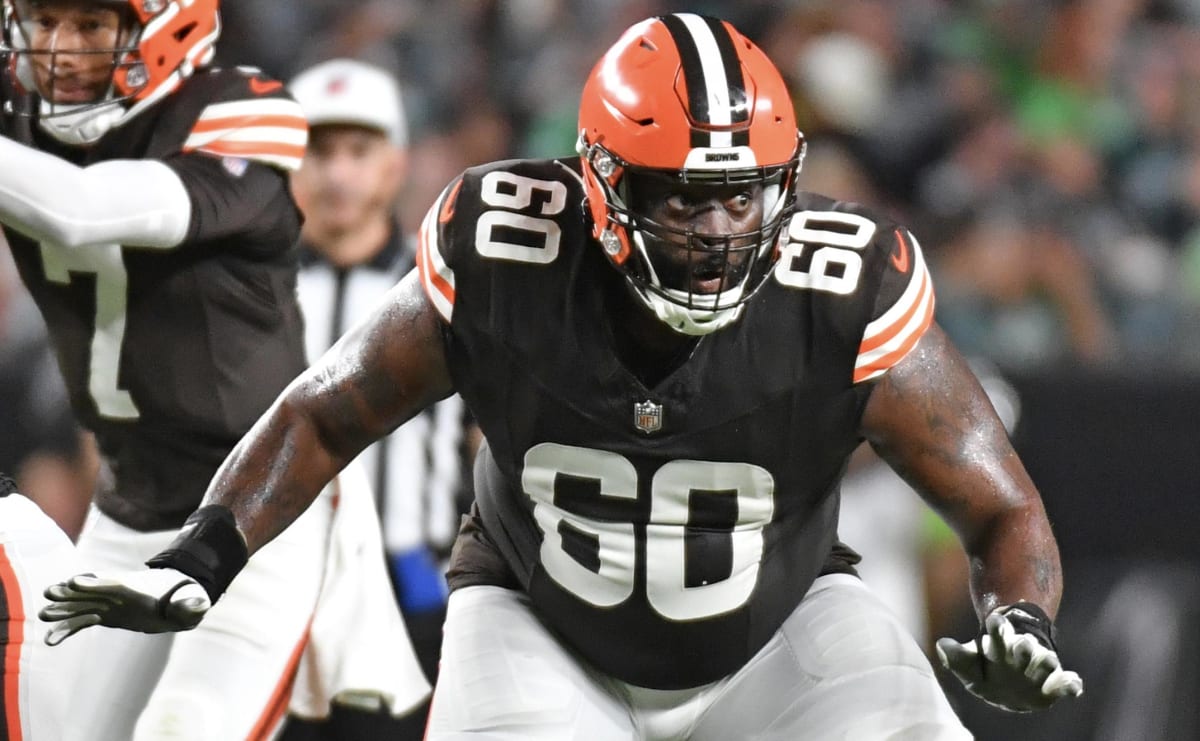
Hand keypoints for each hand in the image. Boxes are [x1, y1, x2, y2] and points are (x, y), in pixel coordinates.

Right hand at [39, 567, 210, 645]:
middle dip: (72, 593)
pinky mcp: (106, 615)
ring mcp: (110, 603)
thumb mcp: (192, 601)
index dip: (96, 582)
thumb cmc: (185, 597)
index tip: (76, 581)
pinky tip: (51, 640)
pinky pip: (83, 621)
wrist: (177, 599)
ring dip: (64, 611)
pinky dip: (68, 629)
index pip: (114, 583)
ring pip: (82, 606)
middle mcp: (119, 592)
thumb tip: (200, 605)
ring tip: (43, 617)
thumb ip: (192, 604)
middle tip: (50, 593)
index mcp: (137, 587)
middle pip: (92, 591)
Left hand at [936, 603, 1082, 711]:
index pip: (997, 631)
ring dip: (1046, 661)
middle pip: (1024, 647)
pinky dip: (1071, 685)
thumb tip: (941, 644)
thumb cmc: (989, 670)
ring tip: (1048, 660)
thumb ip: (956, 657)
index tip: (994, 621)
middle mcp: (1021, 654)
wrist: (1011, 686)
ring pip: (1046, 662)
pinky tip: (1074, 687)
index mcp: (999, 645)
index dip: (997, 626)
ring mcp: (1039, 668)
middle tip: (1022, 643)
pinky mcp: (1054, 684)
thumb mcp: (969, 666)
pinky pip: (1066, 684)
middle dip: (1023, 646)